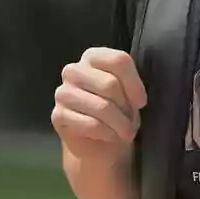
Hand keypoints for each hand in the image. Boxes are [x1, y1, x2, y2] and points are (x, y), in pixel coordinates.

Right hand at [52, 47, 147, 163]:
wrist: (99, 141)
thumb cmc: (117, 110)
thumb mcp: (129, 94)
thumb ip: (132, 87)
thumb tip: (138, 99)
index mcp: (93, 57)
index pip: (118, 60)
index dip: (134, 84)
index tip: (141, 102)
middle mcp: (74, 70)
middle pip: (109, 84)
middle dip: (125, 107)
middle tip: (130, 121)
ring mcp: (63, 92)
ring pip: (101, 106)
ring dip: (119, 124)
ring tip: (125, 131)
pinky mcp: (58, 115)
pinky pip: (91, 125)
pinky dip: (107, 133)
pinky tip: (111, 136)